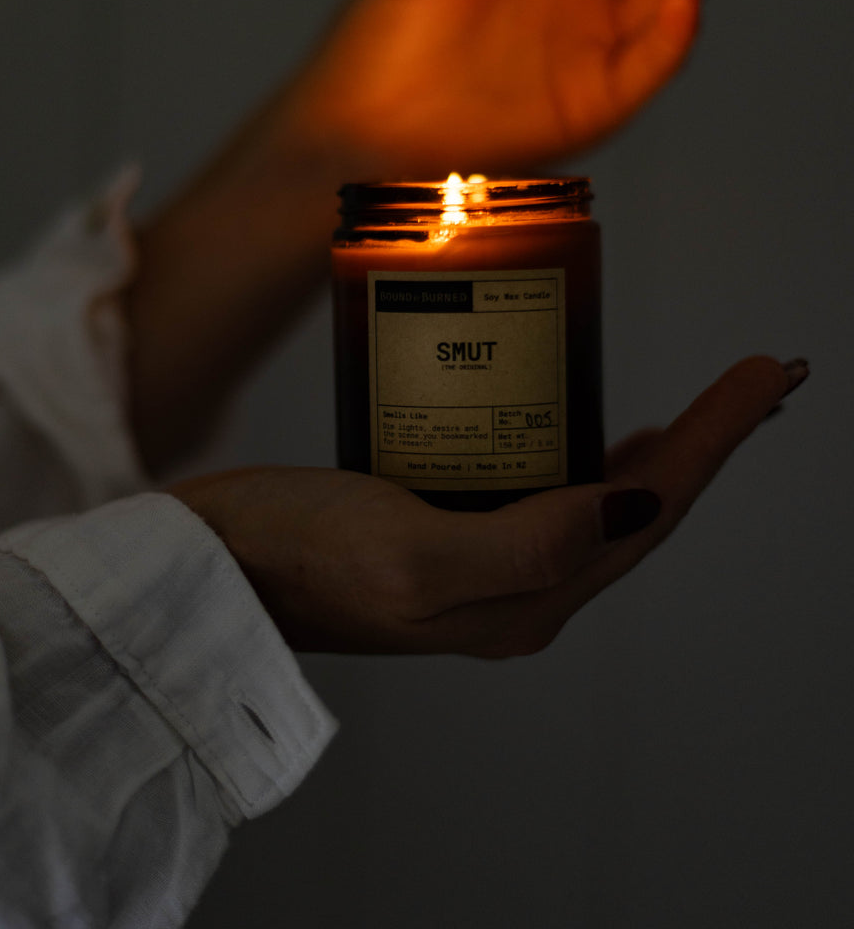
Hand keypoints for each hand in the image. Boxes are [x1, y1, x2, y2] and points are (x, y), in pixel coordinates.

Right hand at [172, 357, 802, 654]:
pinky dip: (581, 448)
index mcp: (521, 602)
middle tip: (756, 379)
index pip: (648, 513)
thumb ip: (529, 546)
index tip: (766, 374)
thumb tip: (632, 509)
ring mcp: (482, 564)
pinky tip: (581, 415)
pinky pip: (541, 488)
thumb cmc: (294, 553)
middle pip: (639, 509)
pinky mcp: (446, 531)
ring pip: (598, 499)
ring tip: (699, 401)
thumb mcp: (413, 554)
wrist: (210, 563)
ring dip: (655, 450)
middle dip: (705, 445)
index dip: (714, 442)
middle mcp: (515, 592)